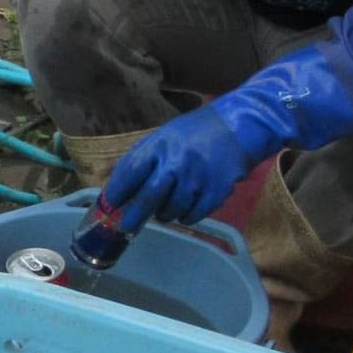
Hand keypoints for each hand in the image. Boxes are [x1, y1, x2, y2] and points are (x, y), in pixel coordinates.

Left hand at [105, 43, 352, 233]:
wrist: (242, 125)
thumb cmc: (196, 132)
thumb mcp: (164, 136)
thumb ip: (144, 159)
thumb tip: (118, 186)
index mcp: (159, 146)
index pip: (130, 173)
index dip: (117, 191)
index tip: (110, 204)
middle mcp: (176, 163)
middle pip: (148, 198)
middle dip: (134, 216)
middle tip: (127, 226)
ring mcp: (198, 178)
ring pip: (170, 210)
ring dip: (164, 214)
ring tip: (165, 209)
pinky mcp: (217, 191)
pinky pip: (194, 215)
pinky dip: (186, 217)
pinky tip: (185, 211)